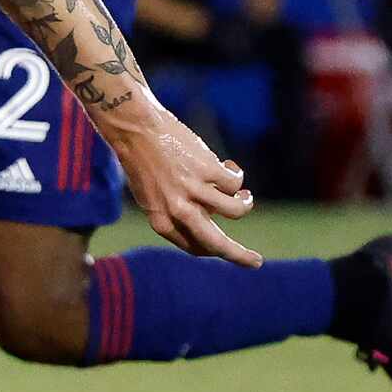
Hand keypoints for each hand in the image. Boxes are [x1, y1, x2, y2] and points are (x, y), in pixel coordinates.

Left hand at [107, 97, 259, 265]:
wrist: (135, 128)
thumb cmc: (143, 161)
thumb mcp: (151, 194)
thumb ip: (175, 210)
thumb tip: (210, 215)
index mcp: (160, 220)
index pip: (194, 247)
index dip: (213, 250)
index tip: (226, 249)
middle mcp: (177, 210)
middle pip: (216, 244)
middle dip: (239, 256)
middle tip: (256, 263)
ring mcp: (194, 190)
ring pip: (237, 211)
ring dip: (246, 203)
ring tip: (244, 194)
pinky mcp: (208, 170)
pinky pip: (235, 182)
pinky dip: (236, 175)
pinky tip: (228, 166)